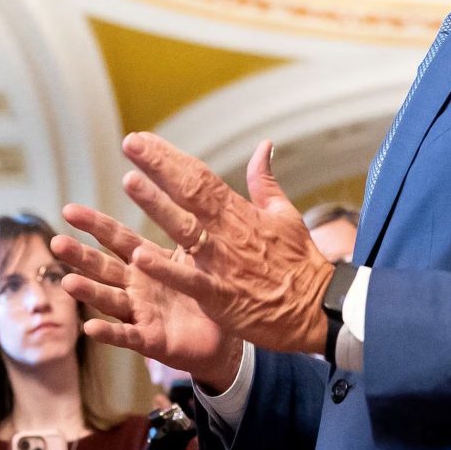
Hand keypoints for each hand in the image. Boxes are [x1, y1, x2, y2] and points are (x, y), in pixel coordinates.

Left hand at [67, 135, 329, 359]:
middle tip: (131, 144)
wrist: (319, 310)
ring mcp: (222, 264)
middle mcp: (228, 233)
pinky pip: (189, 280)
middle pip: (189, 193)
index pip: (200, 177)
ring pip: (184, 229)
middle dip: (158, 167)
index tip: (144, 139)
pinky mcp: (220, 296)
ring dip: (156, 206)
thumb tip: (263, 146)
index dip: (171, 157)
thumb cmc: (301, 264)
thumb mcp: (286, 216)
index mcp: (241, 213)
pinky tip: (140, 257)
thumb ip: (265, 182)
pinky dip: (166, 269)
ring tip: (130, 182)